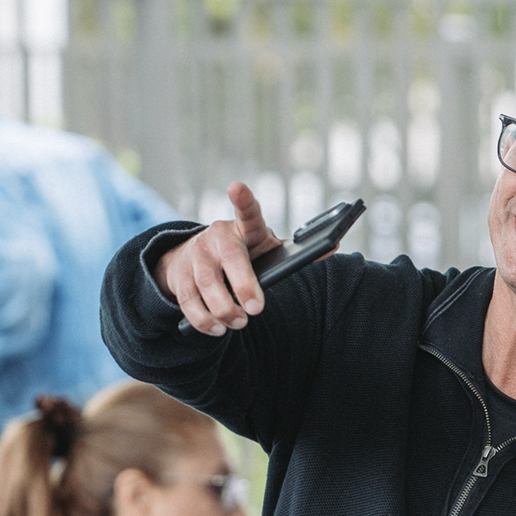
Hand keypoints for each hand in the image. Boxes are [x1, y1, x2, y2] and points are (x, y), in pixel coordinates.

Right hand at [158, 181, 282, 335]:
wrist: (194, 258)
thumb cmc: (242, 254)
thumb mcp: (265, 247)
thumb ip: (294, 251)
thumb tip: (335, 246)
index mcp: (243, 227)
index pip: (247, 212)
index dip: (243, 200)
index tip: (236, 187)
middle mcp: (217, 236)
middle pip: (230, 258)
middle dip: (243, 285)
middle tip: (256, 310)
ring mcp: (196, 255)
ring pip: (206, 284)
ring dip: (224, 309)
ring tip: (238, 322)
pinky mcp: (180, 276)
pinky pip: (189, 301)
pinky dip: (203, 320)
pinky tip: (217, 328)